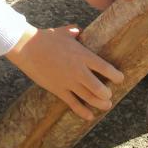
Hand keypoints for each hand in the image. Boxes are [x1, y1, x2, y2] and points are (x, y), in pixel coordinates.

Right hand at [6, 24, 123, 119]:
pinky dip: (83, 111)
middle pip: (99, 88)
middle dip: (107, 94)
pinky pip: (73, 104)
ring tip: (106, 105)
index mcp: (83, 55)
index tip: (120, 78)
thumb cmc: (46, 38)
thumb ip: (75, 32)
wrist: (27, 48)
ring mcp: (68, 82)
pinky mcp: (58, 90)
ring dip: (100, 104)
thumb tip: (78, 31)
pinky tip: (90, 116)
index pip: (106, 68)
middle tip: (110, 94)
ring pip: (88, 98)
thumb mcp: (64, 32)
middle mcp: (78, 70)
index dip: (116, 76)